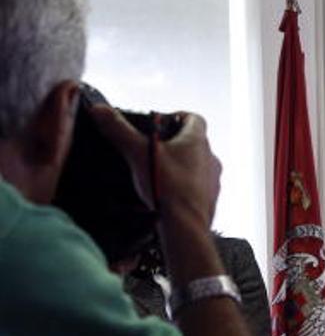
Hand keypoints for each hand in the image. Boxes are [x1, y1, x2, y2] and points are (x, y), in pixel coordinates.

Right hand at [90, 105, 220, 227]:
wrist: (186, 225)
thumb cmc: (167, 187)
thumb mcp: (137, 154)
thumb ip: (119, 130)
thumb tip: (100, 110)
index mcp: (197, 141)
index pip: (194, 118)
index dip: (178, 116)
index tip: (161, 123)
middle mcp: (210, 157)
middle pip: (195, 142)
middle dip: (174, 143)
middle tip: (154, 149)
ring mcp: (213, 179)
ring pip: (198, 164)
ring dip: (181, 165)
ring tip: (159, 173)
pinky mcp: (211, 198)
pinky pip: (199, 186)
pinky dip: (185, 185)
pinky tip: (168, 193)